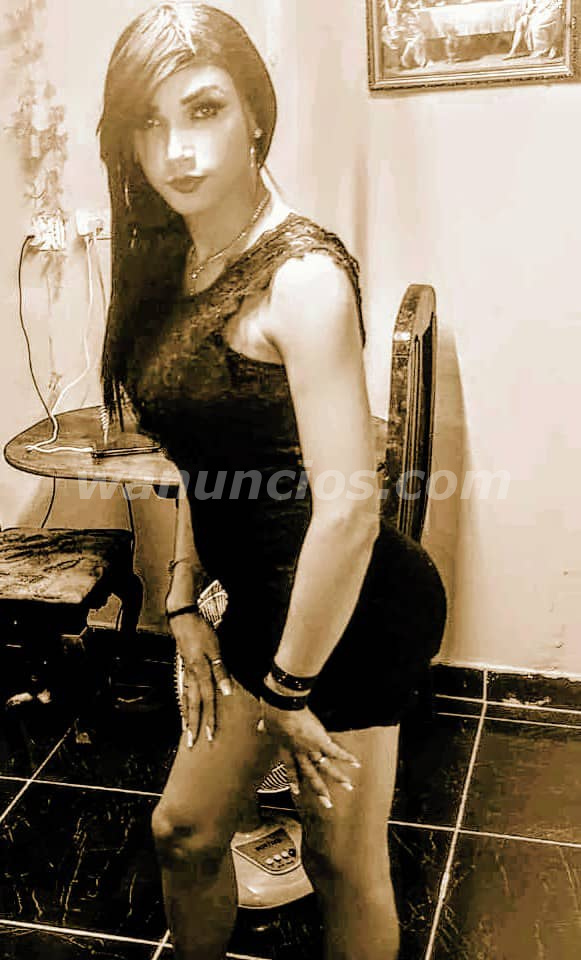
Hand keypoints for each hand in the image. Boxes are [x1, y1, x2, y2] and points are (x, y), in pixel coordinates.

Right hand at [170, 612, 231, 745]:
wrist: (182, 618)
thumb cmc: (202, 632)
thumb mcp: (216, 649)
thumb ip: (221, 671)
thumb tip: (227, 691)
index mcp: (201, 673)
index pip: (208, 701)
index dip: (209, 719)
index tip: (209, 736)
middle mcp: (192, 676)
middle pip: (194, 705)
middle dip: (194, 725)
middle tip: (191, 744)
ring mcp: (186, 672)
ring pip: (187, 699)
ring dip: (187, 716)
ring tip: (186, 731)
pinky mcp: (184, 667)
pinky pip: (184, 690)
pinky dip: (184, 702)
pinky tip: (184, 707)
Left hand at [258, 702, 360, 808]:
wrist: (282, 708)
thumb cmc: (273, 712)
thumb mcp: (267, 723)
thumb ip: (265, 727)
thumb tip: (261, 726)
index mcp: (286, 749)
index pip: (290, 769)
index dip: (294, 780)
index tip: (297, 791)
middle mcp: (299, 754)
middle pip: (310, 775)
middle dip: (320, 790)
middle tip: (327, 804)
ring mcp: (310, 749)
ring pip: (326, 768)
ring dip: (339, 778)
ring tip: (349, 787)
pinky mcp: (321, 741)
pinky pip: (335, 752)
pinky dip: (346, 757)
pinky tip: (356, 763)